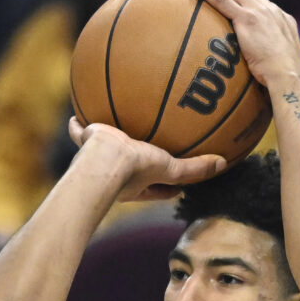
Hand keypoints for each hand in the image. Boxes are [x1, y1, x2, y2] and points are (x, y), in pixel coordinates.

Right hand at [67, 117, 225, 201]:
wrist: (103, 160)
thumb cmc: (135, 170)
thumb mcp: (170, 169)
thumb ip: (195, 169)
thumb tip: (223, 164)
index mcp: (137, 183)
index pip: (158, 186)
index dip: (169, 183)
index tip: (179, 177)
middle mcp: (118, 171)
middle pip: (131, 164)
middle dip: (138, 157)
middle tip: (148, 146)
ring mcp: (100, 157)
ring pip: (106, 146)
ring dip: (108, 138)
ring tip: (113, 124)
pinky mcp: (87, 141)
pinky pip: (81, 131)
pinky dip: (78, 125)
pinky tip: (76, 114)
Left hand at [188, 0, 299, 95]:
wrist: (289, 75)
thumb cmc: (286, 78)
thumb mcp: (283, 63)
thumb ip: (272, 58)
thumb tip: (263, 71)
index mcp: (281, 19)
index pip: (261, 1)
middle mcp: (270, 10)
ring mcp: (258, 12)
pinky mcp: (246, 19)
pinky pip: (221, 0)